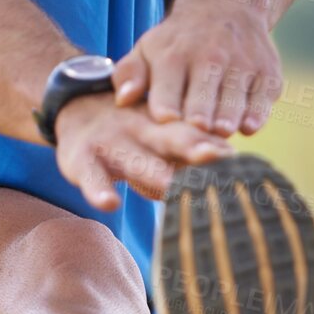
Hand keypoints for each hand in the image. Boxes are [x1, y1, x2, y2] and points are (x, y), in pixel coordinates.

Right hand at [53, 90, 234, 211]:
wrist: (76, 109)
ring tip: (172, 187)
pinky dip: (99, 191)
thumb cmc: (133, 133)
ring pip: (136, 161)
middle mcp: (143, 132)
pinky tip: (110, 204)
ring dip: (154, 173)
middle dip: (195, 148)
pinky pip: (92, 178)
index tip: (237, 158)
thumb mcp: (160, 135)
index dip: (215, 144)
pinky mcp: (82, 160)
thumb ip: (190, 152)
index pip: (196, 134)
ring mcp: (112, 145)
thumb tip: (236, 174)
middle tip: (218, 157)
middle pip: (172, 139)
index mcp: (167, 128)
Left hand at [110, 0, 282, 137]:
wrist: (227, 6)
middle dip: (197, 124)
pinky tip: (245, 126)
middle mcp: (209, 58)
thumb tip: (124, 100)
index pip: (166, 95)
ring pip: (233, 106)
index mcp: (173, 56)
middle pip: (202, 104)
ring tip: (218, 135)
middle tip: (194, 137)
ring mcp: (242, 65)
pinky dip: (254, 117)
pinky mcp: (267, 74)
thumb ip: (129, 75)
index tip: (166, 125)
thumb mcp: (147, 48)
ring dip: (225, 125)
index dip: (165, 114)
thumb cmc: (178, 41)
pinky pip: (262, 103)